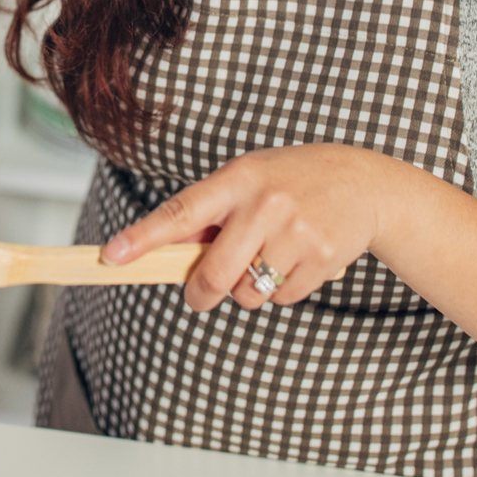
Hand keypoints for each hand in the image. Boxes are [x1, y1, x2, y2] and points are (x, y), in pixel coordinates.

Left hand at [100, 144, 404, 311]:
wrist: (364, 183)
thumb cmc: (292, 181)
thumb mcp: (248, 179)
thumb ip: (211, 212)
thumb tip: (167, 253)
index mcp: (237, 179)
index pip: (180, 211)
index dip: (143, 237)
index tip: (112, 256)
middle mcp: (264, 204)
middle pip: (215, 274)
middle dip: (200, 294)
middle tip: (199, 296)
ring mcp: (295, 233)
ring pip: (248, 292)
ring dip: (248, 289)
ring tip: (267, 258)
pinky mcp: (320, 259)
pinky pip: (281, 297)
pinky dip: (280, 290)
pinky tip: (296, 261)